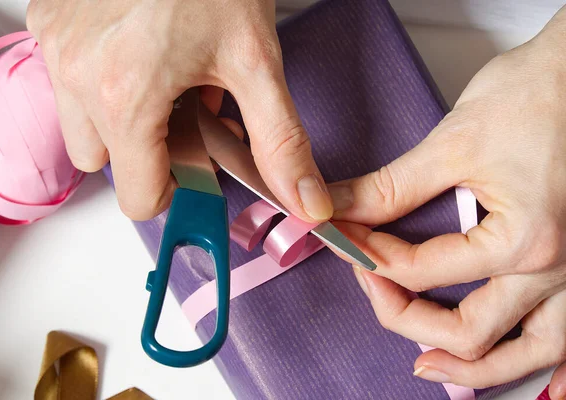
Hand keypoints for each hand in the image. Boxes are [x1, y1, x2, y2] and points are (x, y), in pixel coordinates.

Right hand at [26, 0, 332, 221]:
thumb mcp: (256, 62)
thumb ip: (280, 141)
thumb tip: (304, 199)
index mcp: (127, 97)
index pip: (138, 197)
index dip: (177, 191)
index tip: (200, 168)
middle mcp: (78, 76)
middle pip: (111, 165)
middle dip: (151, 152)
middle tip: (188, 113)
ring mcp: (57, 49)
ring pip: (84, 129)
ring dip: (125, 121)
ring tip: (163, 81)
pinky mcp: (49, 24)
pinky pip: (70, 84)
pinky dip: (104, 84)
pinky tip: (140, 55)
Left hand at [328, 7, 565, 397]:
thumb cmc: (538, 95)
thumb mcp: (453, 143)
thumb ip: (390, 188)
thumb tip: (340, 209)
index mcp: (525, 241)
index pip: (424, 273)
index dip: (372, 259)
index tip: (348, 241)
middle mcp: (558, 270)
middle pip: (470, 330)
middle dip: (406, 316)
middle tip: (371, 292)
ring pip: (529, 352)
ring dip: (474, 365)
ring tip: (428, 365)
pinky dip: (545, 364)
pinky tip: (535, 381)